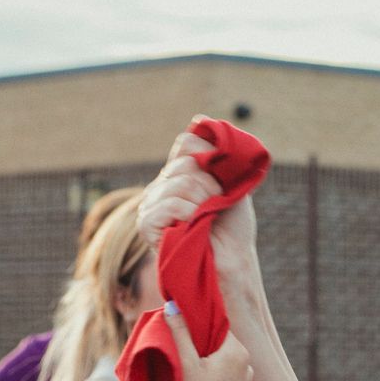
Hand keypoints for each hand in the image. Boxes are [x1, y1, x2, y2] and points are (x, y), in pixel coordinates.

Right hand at [136, 117, 256, 262]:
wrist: (232, 261)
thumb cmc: (233, 227)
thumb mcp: (232, 184)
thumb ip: (217, 155)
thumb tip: (199, 120)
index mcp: (180, 174)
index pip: (185, 143)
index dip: (207, 154)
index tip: (223, 178)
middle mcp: (162, 185)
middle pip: (184, 164)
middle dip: (210, 185)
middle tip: (216, 206)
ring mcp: (150, 204)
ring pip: (179, 183)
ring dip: (202, 202)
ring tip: (206, 219)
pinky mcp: (146, 224)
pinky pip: (169, 203)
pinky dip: (188, 213)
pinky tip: (192, 226)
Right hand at [164, 303, 252, 380]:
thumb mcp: (184, 364)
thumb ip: (179, 333)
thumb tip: (173, 307)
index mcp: (238, 351)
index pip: (214, 324)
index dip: (193, 322)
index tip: (174, 323)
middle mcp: (247, 364)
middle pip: (215, 342)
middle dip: (194, 341)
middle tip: (171, 345)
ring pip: (216, 360)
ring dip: (198, 359)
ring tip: (177, 365)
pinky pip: (219, 376)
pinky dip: (204, 374)